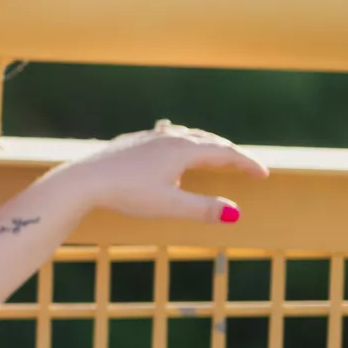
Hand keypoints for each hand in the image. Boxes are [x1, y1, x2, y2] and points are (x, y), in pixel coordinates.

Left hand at [40, 120, 267, 223]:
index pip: (225, 153)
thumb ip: (203, 209)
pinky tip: (170, 134)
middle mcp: (168, 137)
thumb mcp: (169, 205)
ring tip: (216, 151)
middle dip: (230, 153)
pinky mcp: (131, 142)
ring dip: (206, 143)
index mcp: (183, 150)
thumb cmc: (126, 193)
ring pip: (186, 135)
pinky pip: (165, 135)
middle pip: (208, 141)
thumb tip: (236, 214)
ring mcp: (148, 137)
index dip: (247, 163)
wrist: (83, 180)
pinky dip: (180, 138)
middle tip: (247, 167)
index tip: (264, 174)